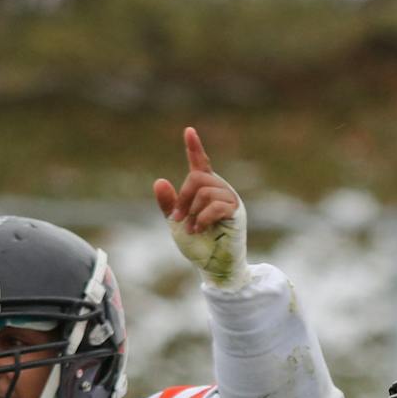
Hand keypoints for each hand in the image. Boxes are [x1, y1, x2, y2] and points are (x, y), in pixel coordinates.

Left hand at [154, 127, 247, 289]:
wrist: (213, 266)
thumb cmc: (198, 245)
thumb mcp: (178, 223)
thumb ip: (169, 204)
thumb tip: (160, 181)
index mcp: (205, 190)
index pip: (200, 164)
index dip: (194, 147)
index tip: (188, 131)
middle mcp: (219, 190)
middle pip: (197, 178)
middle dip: (183, 198)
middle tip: (179, 219)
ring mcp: (229, 199)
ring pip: (205, 191)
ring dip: (193, 211)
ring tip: (192, 228)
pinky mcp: (236, 212)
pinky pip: (215, 205)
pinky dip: (202, 218)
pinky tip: (199, 229)